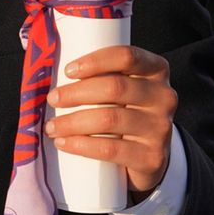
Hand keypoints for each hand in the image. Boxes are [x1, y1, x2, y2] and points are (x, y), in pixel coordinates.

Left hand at [46, 45, 177, 195]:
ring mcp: (160, 128)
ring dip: (72, 122)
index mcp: (155, 71)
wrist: (148, 155)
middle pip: (114, 87)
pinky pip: (111, 149)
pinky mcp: (152, 157)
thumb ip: (100, 75)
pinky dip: (81, 146)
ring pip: (109, 119)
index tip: (68, 71)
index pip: (127, 57)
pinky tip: (63, 143)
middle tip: (53, 99)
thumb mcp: (122, 87)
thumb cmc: (124, 110)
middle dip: (75, 93)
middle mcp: (163, 97)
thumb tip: (50, 68)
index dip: (95, 61)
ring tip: (51, 126)